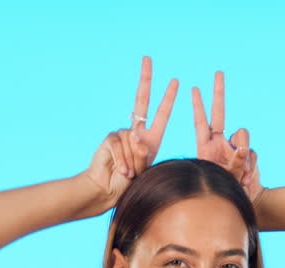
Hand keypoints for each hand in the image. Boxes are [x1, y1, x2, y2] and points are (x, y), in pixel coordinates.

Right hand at [82, 55, 178, 208]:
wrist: (108, 192)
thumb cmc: (129, 184)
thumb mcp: (144, 168)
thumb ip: (143, 152)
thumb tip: (134, 135)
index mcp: (150, 138)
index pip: (161, 114)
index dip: (168, 98)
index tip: (176, 82)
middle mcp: (136, 132)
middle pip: (140, 100)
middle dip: (145, 79)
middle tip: (148, 58)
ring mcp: (122, 133)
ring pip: (132, 139)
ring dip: (133, 160)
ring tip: (130, 173)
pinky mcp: (110, 139)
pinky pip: (119, 145)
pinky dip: (122, 159)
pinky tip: (121, 170)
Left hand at [191, 70, 264, 205]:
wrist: (240, 202)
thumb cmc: (222, 194)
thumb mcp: (222, 179)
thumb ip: (231, 163)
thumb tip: (241, 148)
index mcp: (206, 147)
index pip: (202, 122)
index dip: (198, 106)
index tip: (194, 89)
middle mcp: (219, 144)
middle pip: (220, 114)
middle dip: (218, 94)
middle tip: (218, 73)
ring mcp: (234, 148)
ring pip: (243, 137)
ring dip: (244, 155)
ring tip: (241, 177)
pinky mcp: (247, 155)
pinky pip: (253, 152)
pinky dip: (252, 166)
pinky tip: (247, 179)